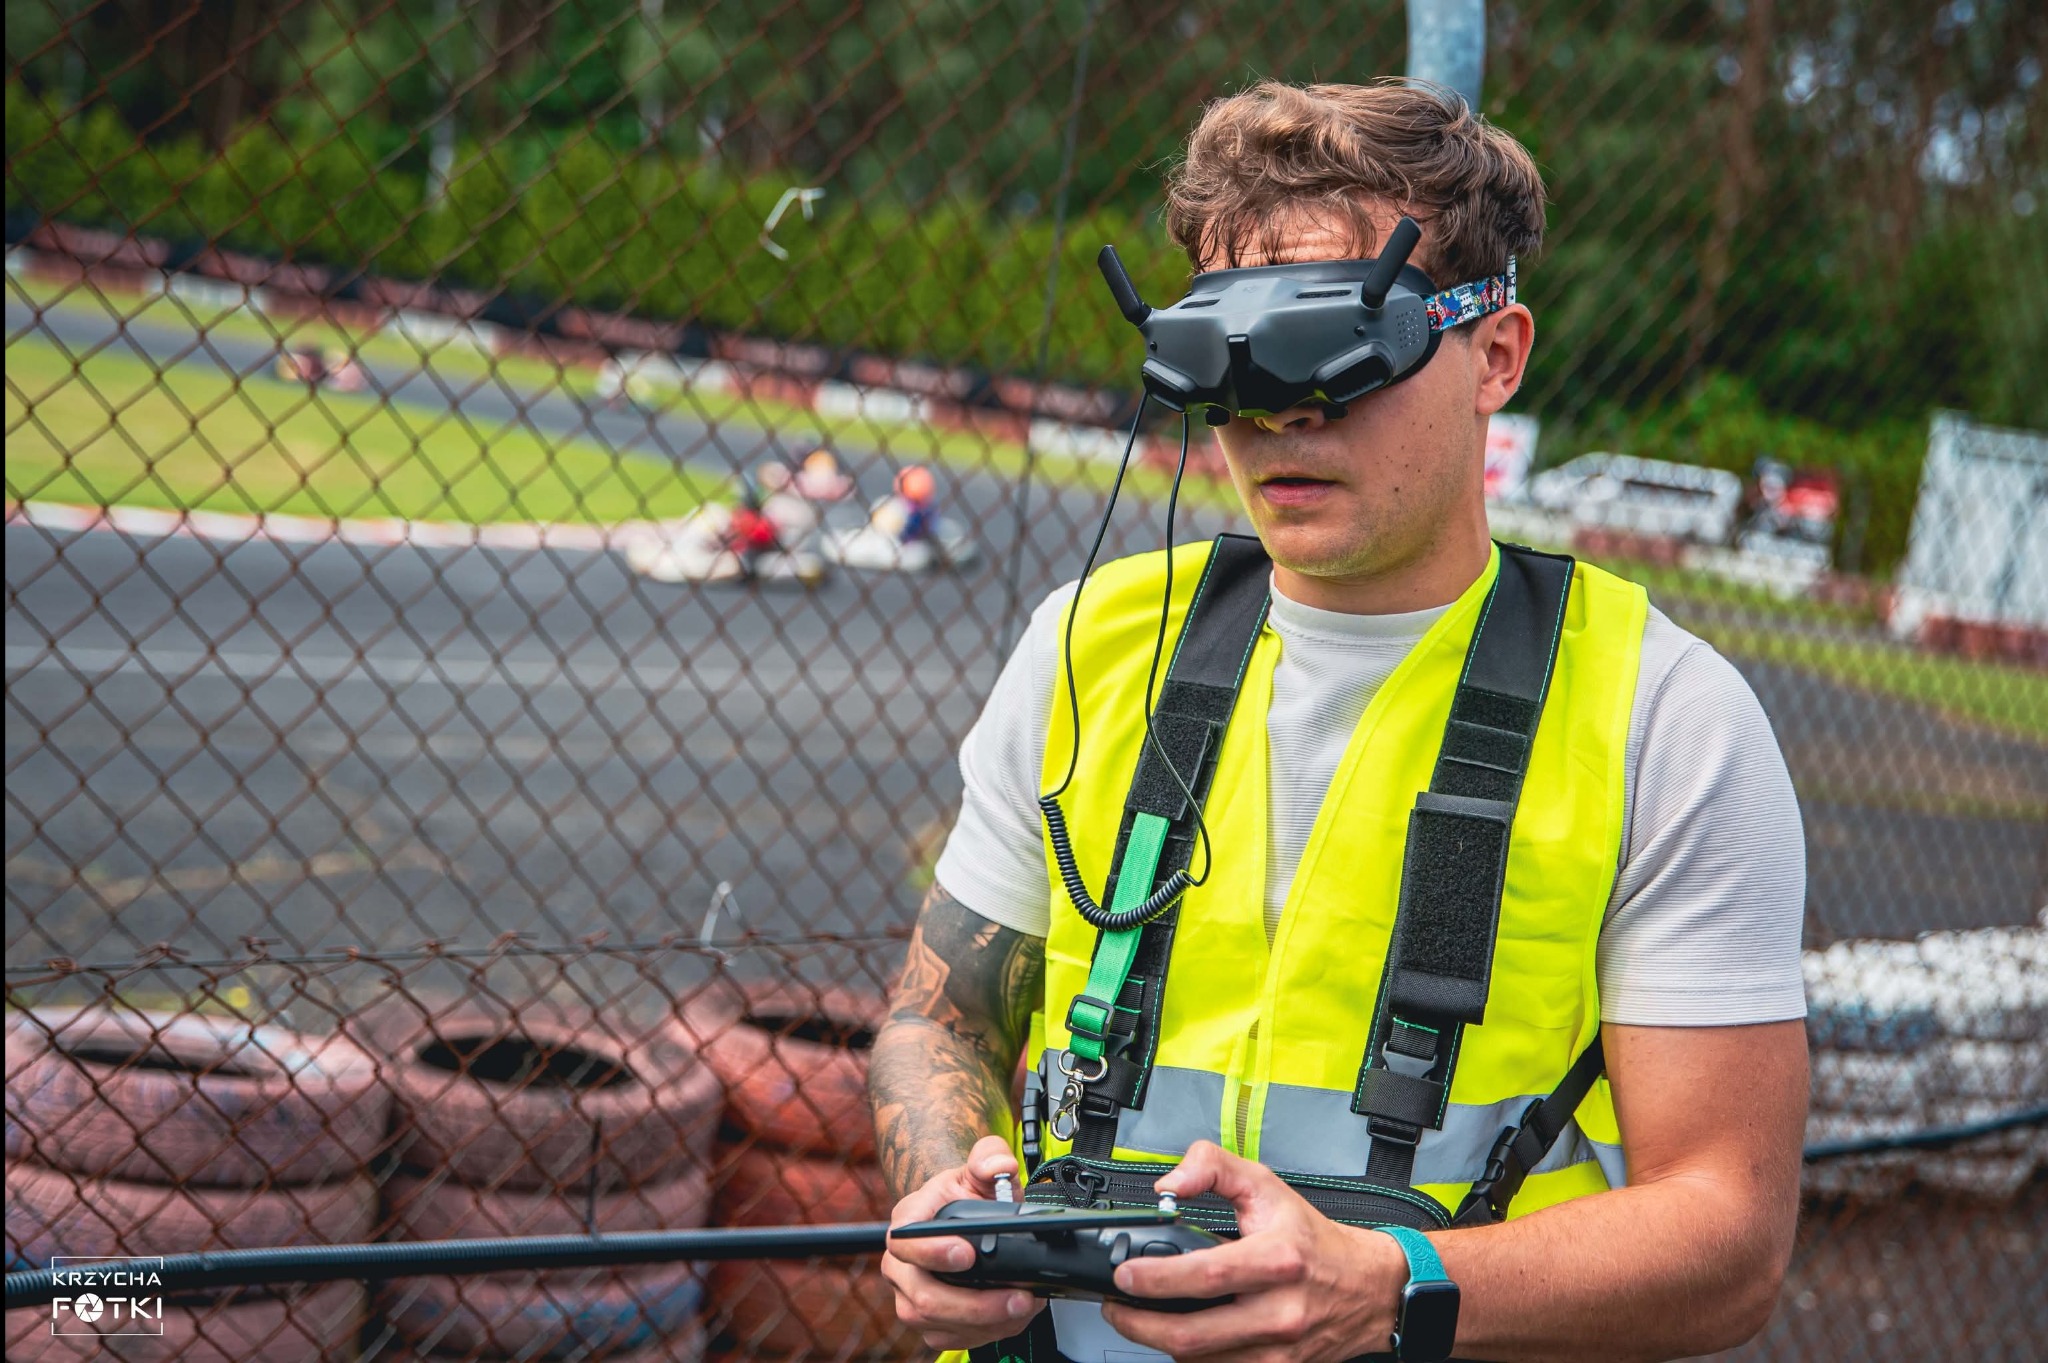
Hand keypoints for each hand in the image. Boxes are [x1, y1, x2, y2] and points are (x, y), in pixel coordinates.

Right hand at [879, 1134, 1042, 1350]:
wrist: (963, 1217)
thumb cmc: (967, 1194)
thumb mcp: (981, 1167)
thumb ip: (989, 1156)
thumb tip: (998, 1165)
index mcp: (907, 1222)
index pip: (906, 1241)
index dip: (933, 1252)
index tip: (967, 1255)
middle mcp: (900, 1265)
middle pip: (923, 1298)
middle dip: (975, 1304)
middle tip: (1017, 1297)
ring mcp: (911, 1297)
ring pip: (938, 1325)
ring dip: (986, 1323)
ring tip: (1023, 1306)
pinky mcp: (929, 1322)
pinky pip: (952, 1339)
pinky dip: (987, 1333)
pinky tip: (1011, 1318)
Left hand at [1102, 1141, 1408, 1362]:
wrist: (1367, 1287)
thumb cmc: (1312, 1239)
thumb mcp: (1265, 1185)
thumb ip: (1212, 1168)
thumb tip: (1168, 1186)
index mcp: (1277, 1260)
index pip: (1206, 1276)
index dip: (1157, 1279)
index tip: (1126, 1274)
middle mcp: (1279, 1311)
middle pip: (1192, 1335)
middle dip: (1140, 1324)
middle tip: (1117, 1306)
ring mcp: (1278, 1350)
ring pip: (1200, 1361)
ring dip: (1160, 1342)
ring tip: (1142, 1318)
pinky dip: (1192, 1358)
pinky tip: (1180, 1336)